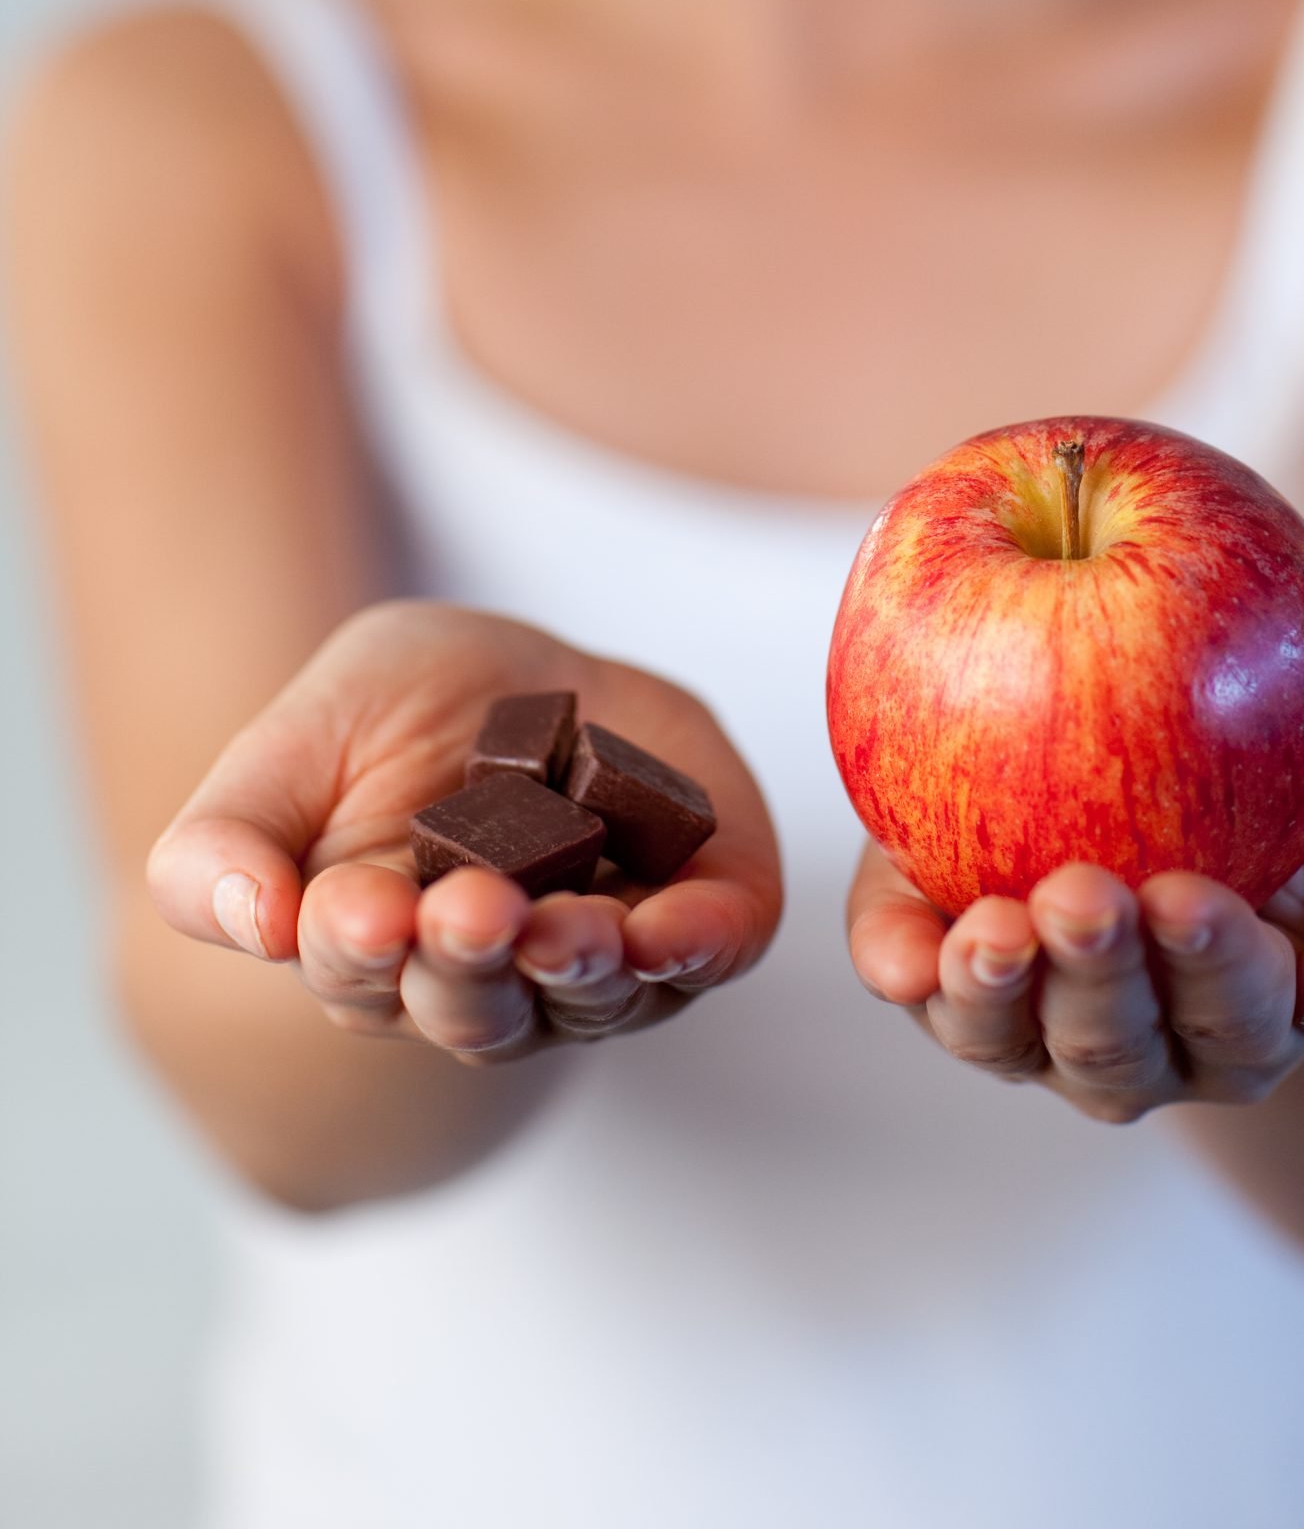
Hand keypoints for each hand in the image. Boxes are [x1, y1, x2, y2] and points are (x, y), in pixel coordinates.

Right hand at [147, 600, 782, 1062]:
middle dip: (472, 963)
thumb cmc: (390, 713)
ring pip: (590, 997)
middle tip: (470, 911)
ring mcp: (601, 961)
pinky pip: (711, 950)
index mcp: (375, 953)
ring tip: (570, 928)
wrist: (523, 664)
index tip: (356, 909)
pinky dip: (700, 946)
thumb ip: (223, 839)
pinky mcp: (704, 911)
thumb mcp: (290, 741)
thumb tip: (253, 924)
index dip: (359, 948)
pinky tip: (680, 932)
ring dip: (581, 968)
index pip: (362, 975)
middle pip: (477, 1007)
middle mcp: (491, 981)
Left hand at [844, 723, 1303, 1122]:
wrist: (1178, 691)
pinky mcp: (930, 943)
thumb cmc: (1295, 770)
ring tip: (993, 930)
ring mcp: (1024, 1008)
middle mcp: (1134, 1044)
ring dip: (997, 997)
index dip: (1217, 973)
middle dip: (1100, 980)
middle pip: (1115, 1050)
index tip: (1190, 898)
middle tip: (1087, 896)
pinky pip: (906, 977)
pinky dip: (900, 967)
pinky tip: (905, 951)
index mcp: (1249, 1026)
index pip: (1241, 1024)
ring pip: (1007, 1041)